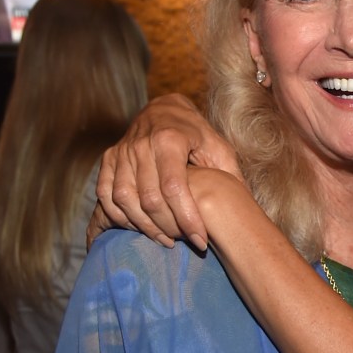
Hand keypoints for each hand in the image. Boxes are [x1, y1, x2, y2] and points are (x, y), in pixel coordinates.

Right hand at [88, 94, 239, 250]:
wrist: (164, 110)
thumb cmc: (197, 134)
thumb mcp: (219, 149)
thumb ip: (231, 175)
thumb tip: (246, 206)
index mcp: (170, 140)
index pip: (174, 188)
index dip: (187, 219)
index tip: (200, 241)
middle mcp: (141, 144)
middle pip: (149, 198)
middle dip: (168, 227)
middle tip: (185, 242)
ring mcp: (121, 152)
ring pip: (125, 200)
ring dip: (144, 226)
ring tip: (167, 239)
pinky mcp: (108, 159)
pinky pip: (106, 195)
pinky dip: (120, 216)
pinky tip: (141, 227)